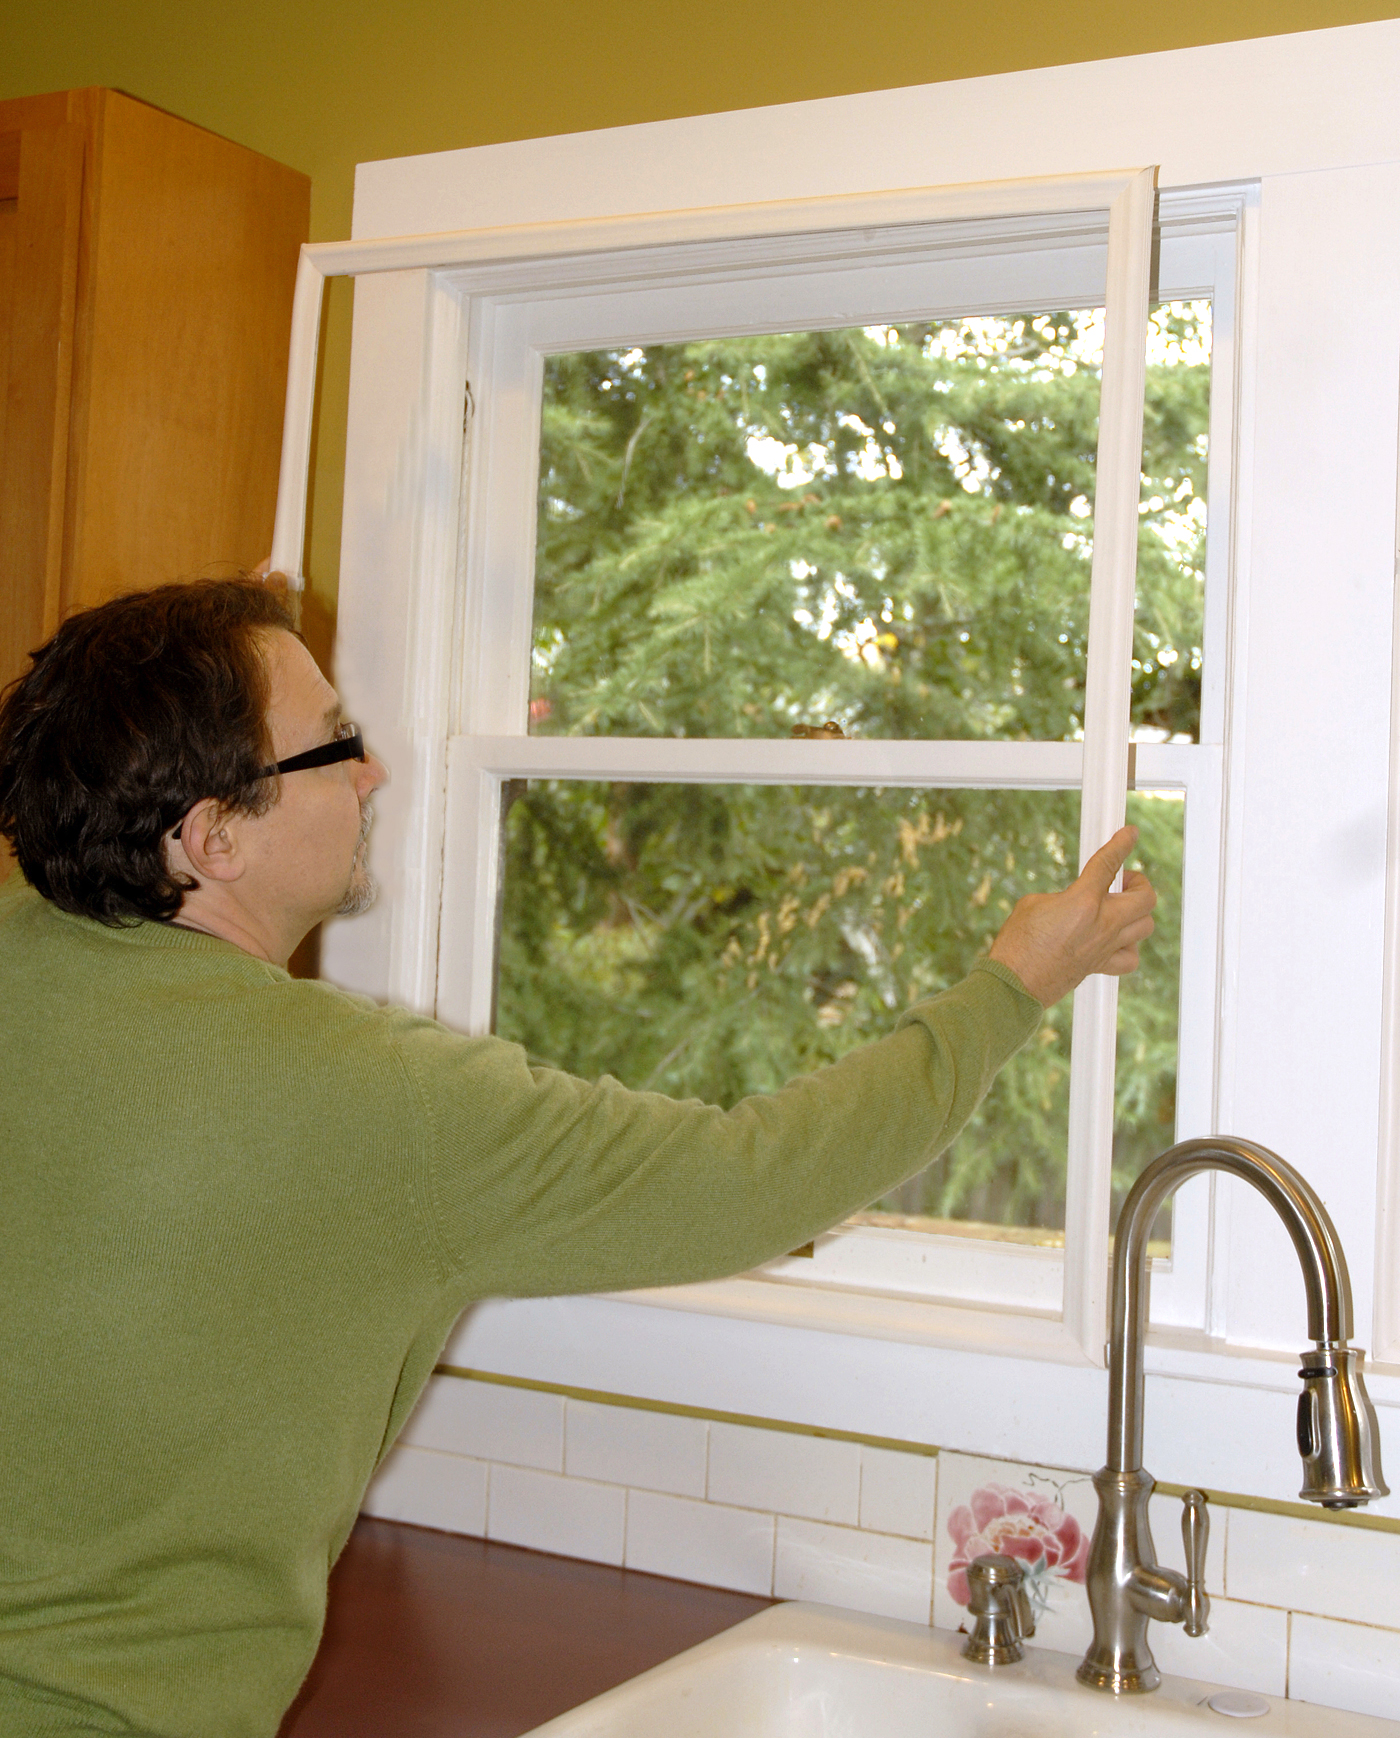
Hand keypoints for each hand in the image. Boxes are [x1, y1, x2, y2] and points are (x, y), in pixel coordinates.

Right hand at [988, 825, 1156, 1007]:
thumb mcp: (1034, 904)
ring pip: (1145, 925)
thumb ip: (1063, 897)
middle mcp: (1102, 924)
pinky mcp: (1100, 967)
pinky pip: (1131, 958)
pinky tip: (1116, 940)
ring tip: (1120, 908)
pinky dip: (1130, 946)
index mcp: (1083, 901)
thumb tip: (1074, 902)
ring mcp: (1105, 947)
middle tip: (1123, 880)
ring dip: (1138, 912)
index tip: (1130, 834)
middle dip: (1139, 882)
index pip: (1109, 864)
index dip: (1122, 844)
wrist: (1015, 984)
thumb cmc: (1017, 943)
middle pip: (1145, 897)